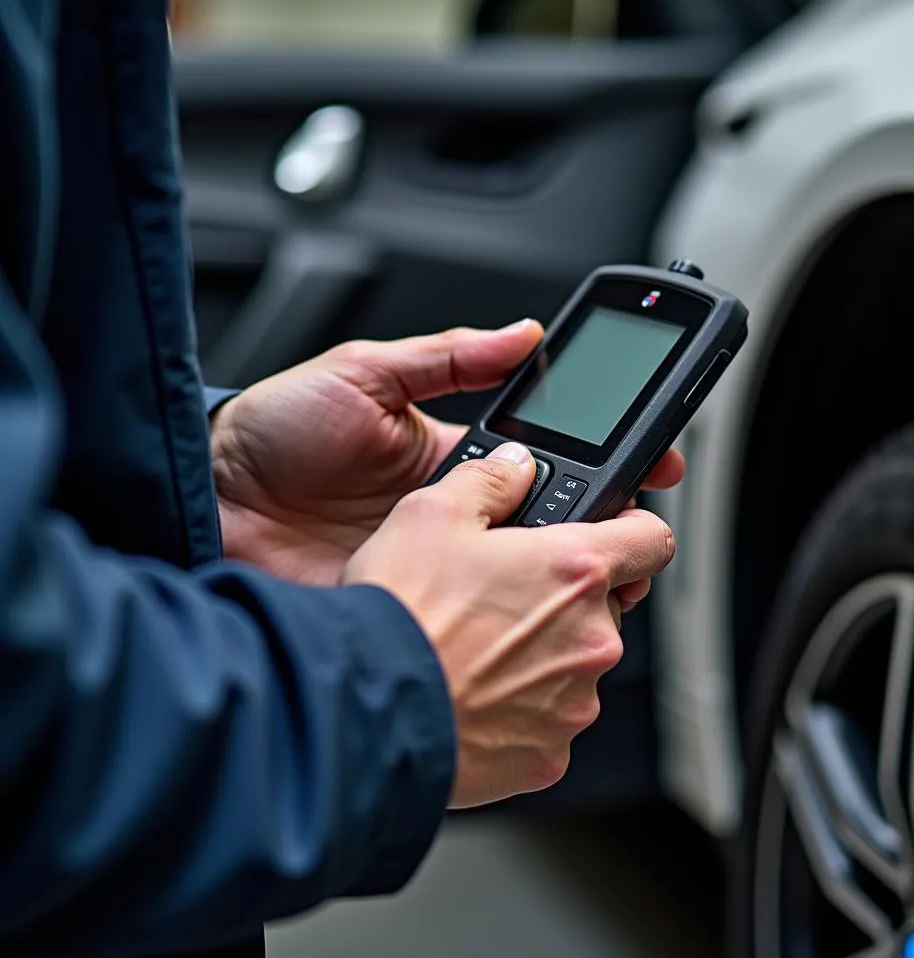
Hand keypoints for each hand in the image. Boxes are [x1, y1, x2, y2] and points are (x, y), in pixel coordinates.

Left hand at [211, 322, 683, 586]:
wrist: (210, 495)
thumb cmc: (279, 426)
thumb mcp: (367, 371)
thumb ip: (448, 355)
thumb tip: (524, 335)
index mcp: (455, 457)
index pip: (552, 461)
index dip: (607, 462)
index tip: (656, 462)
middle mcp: (456, 516)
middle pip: (549, 527)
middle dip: (601, 528)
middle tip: (638, 530)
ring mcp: (436, 566)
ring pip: (521, 581)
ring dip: (562, 577)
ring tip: (603, 575)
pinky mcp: (408, 605)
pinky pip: (467, 620)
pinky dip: (504, 624)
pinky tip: (532, 622)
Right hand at [344, 442, 676, 807]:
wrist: (363, 713)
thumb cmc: (399, 614)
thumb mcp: (431, 512)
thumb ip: (490, 480)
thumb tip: (515, 466)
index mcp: (574, 570)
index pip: (652, 539)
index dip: (632, 531)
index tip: (612, 535)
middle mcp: (591, 639)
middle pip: (605, 606)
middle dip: (563, 600)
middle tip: (501, 598)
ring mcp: (574, 703)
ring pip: (574, 665)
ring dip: (541, 655)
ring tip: (474, 650)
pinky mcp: (550, 757)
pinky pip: (548, 721)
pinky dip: (520, 709)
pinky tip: (471, 694)